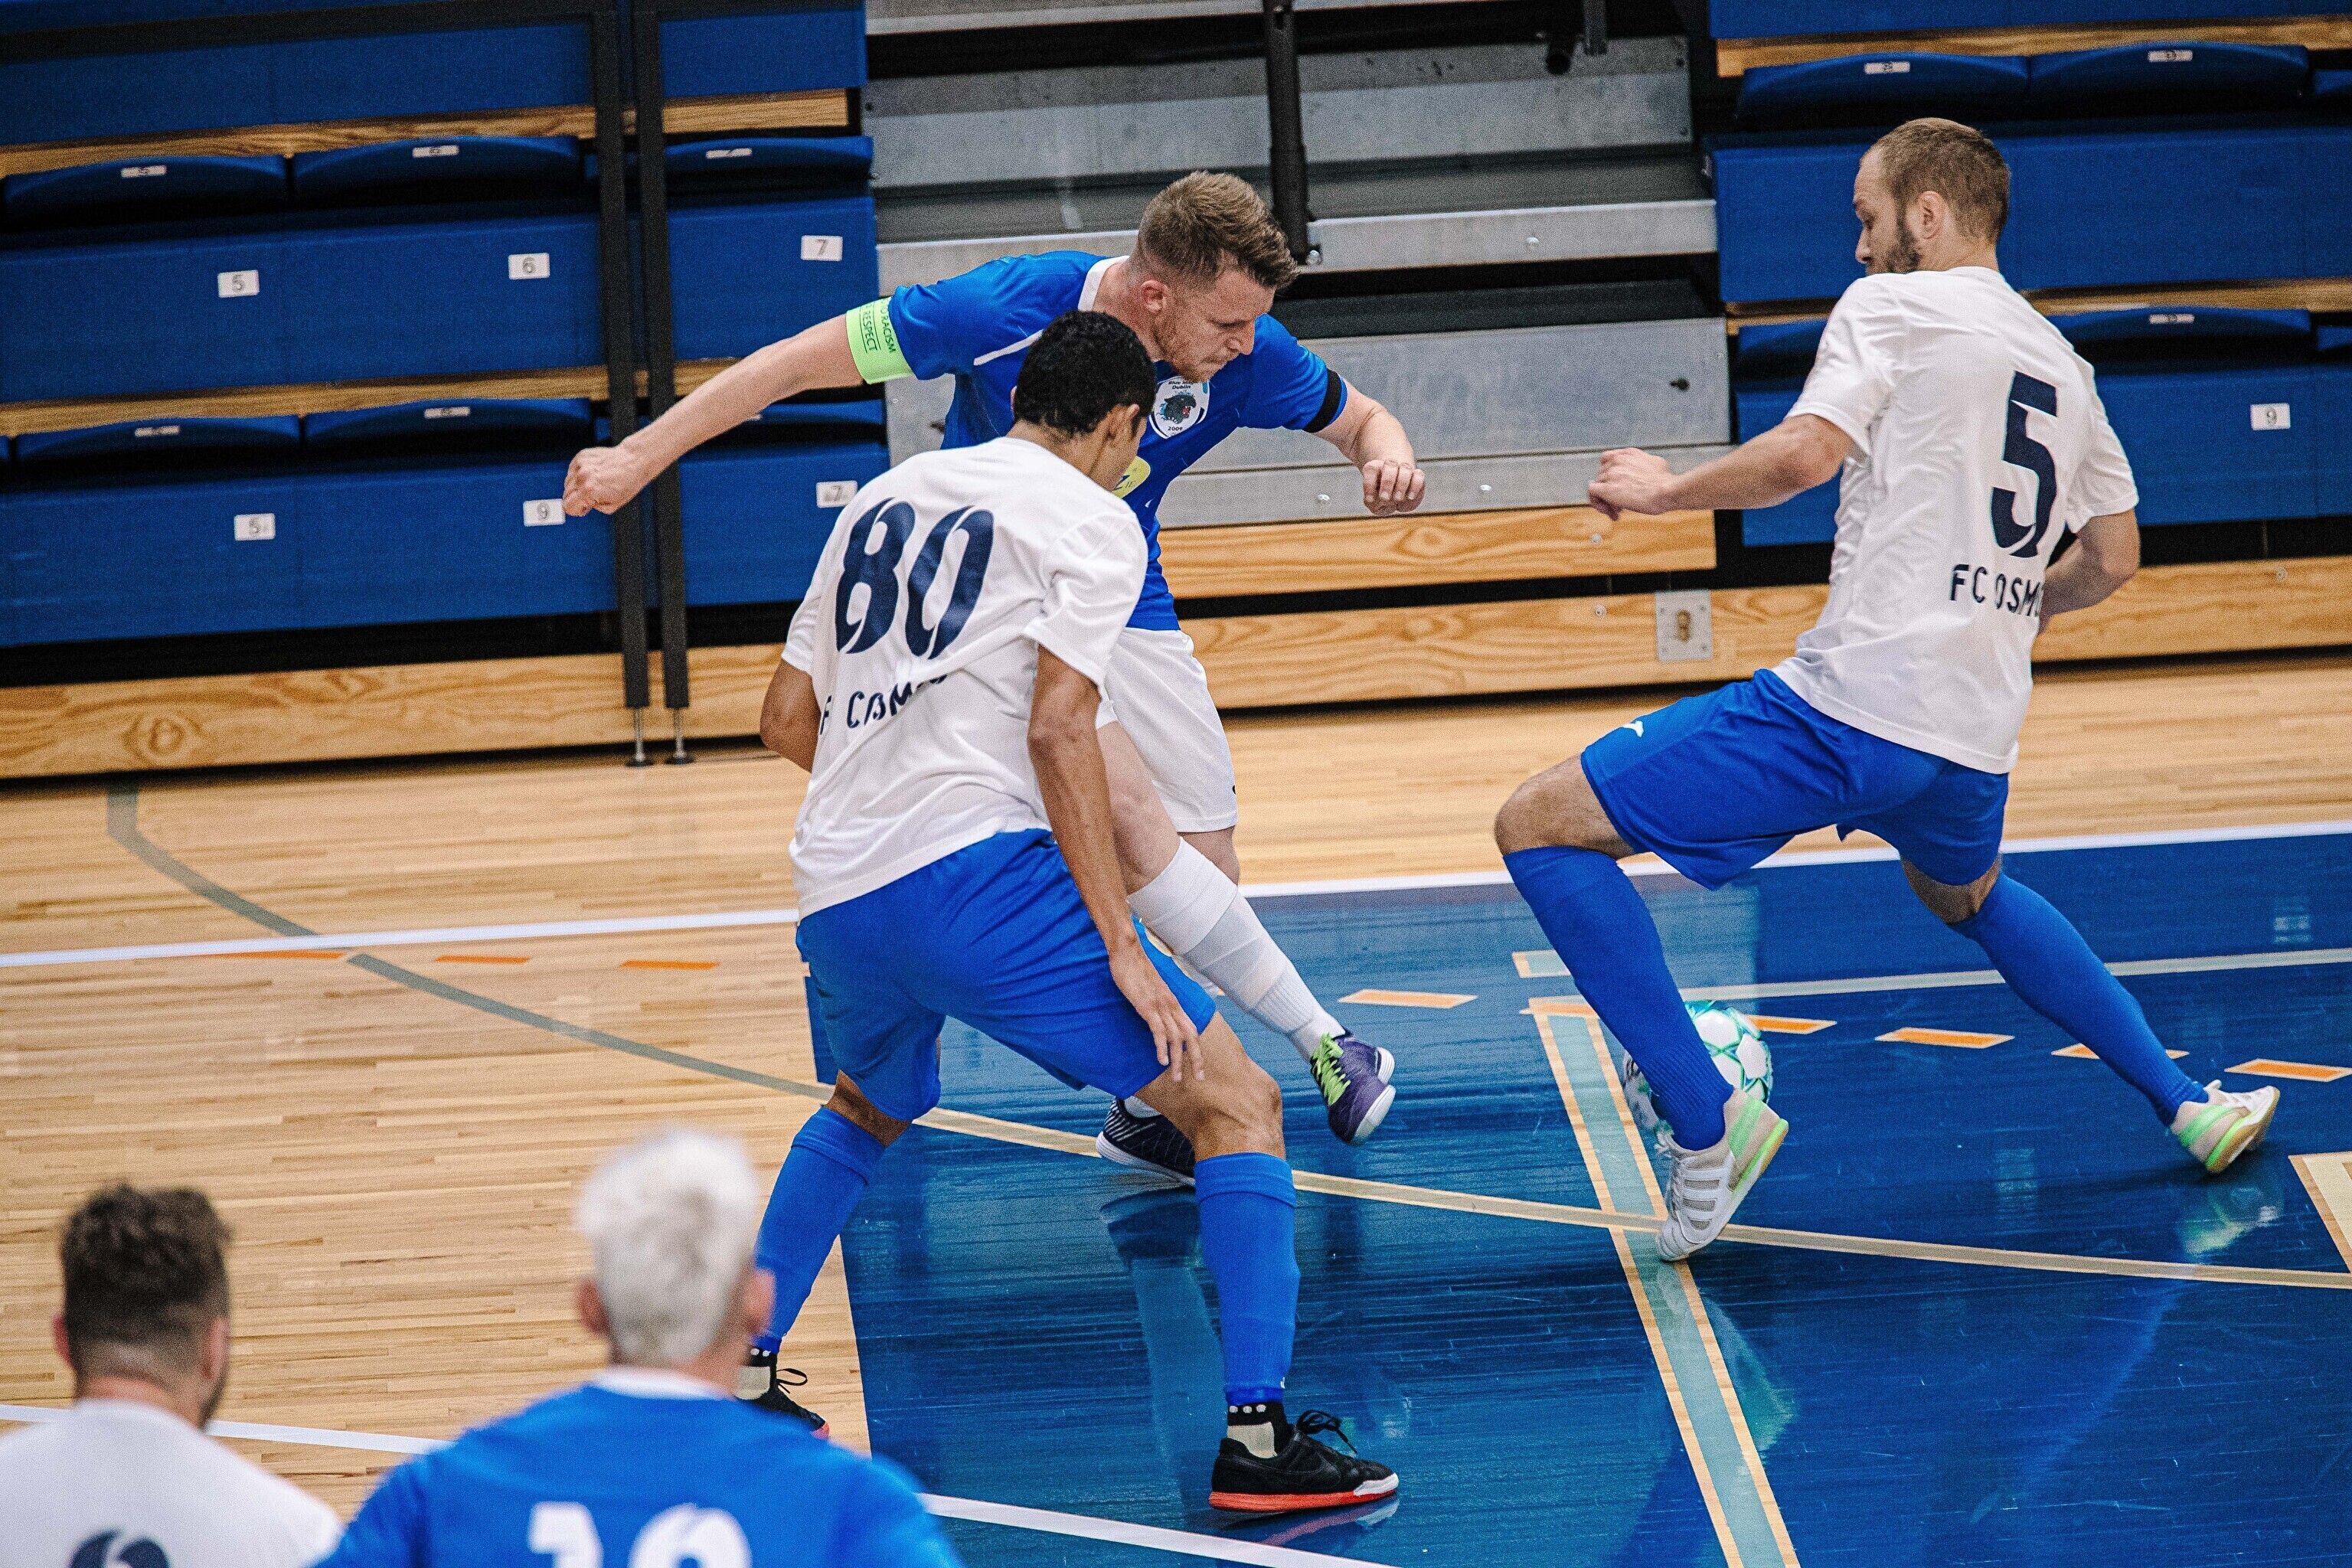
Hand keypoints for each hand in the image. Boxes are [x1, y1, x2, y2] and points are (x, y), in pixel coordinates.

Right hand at [564, 443, 654, 515]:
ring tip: (594, 483)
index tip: (584, 507)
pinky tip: (593, 474)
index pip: (567, 507)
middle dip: (577, 499)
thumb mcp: (612, 506)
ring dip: (577, 486)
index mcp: (589, 490)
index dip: (576, 510)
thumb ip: (593, 508)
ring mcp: (580, 464)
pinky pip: (572, 471)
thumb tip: (582, 506)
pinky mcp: (581, 456)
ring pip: (567, 482)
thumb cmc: (627, 483)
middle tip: (592, 496)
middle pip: (565, 495)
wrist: (634, 461)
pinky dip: (579, 474)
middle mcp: (582, 476)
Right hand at [1109, 937, 1203, 1080]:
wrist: (1127, 951)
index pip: (1191, 1029)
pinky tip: (1162, 1061)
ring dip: (1178, 1060)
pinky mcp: (1148, 1006)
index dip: (1196, 1048)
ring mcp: (1161, 1006)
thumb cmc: (1135, 968)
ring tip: (1177, 1077)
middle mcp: (1172, 1005)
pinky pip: (1158, 1030)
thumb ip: (1155, 1002)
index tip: (1198, 1065)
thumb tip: (1154, 1015)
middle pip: (1191, 1036)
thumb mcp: (1149, 989)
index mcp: (1173, 1002)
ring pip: (1176, 1038)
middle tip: (1199, 1078)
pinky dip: (1162, 1047)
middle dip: (1196, 1059)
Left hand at [1359, 457, 1426, 516]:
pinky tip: (1410, 497)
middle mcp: (1389, 466)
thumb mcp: (1373, 503)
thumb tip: (1381, 499)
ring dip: (1401, 485)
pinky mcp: (1417, 476)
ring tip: (1397, 499)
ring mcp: (1404, 469)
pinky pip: (1419, 475)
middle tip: (1385, 498)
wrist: (1394, 499)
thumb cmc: (1380, 500)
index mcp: (1374, 469)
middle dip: (1388, 482)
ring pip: (1405, 468)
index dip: (1369, 484)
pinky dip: (1415, 486)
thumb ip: (1373, 502)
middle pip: (1390, 464)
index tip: (1369, 500)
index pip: (1371, 469)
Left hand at [1588, 448, 1678, 520]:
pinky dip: (1598, 504)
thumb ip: (1644, 464)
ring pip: (1597, 486)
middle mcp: (1617, 460)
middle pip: (1602, 476)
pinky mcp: (1607, 489)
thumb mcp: (1656, 464)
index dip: (1609, 474)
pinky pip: (1592, 493)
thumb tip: (1644, 470)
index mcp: (1628, 453)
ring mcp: (1611, 474)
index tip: (1617, 485)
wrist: (1667, 491)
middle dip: (1610, 490)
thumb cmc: (1666, 483)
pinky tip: (1611, 512)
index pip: (1607, 460)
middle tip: (1620, 504)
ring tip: (1619, 512)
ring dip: (1607, 501)